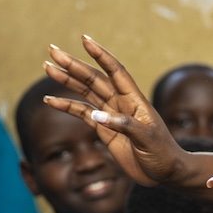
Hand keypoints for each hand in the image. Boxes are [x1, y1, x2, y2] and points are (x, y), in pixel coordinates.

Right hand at [44, 36, 184, 185]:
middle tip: (52, 50)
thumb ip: (124, 125)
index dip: (100, 55)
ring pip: (85, 92)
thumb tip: (96, 115)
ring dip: (66, 80)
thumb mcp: (147, 139)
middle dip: (73, 64)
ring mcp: (111, 114)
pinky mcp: (104, 129)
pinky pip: (81, 113)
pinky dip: (66, 106)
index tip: (84, 39)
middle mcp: (121, 102)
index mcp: (134, 99)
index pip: (115, 71)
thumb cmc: (163, 153)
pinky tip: (50, 101)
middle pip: (93, 78)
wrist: (165, 172)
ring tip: (47, 67)